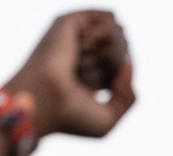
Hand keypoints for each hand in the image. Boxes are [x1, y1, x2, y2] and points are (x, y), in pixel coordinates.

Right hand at [7, 10, 134, 137]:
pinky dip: (105, 34)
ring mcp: (75, 39)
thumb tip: (127, 62)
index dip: (118, 82)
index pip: (123, 69)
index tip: (93, 94)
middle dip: (114, 66)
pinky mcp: (70, 22)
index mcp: (88, 78)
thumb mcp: (108, 120)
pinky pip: (110, 19)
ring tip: (82, 62)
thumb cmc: (68, 117)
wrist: (43, 102)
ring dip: (109, 52)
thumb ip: (129, 96)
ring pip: (120, 34)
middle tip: (86, 77)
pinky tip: (83, 45)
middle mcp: (81, 56)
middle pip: (125, 50)